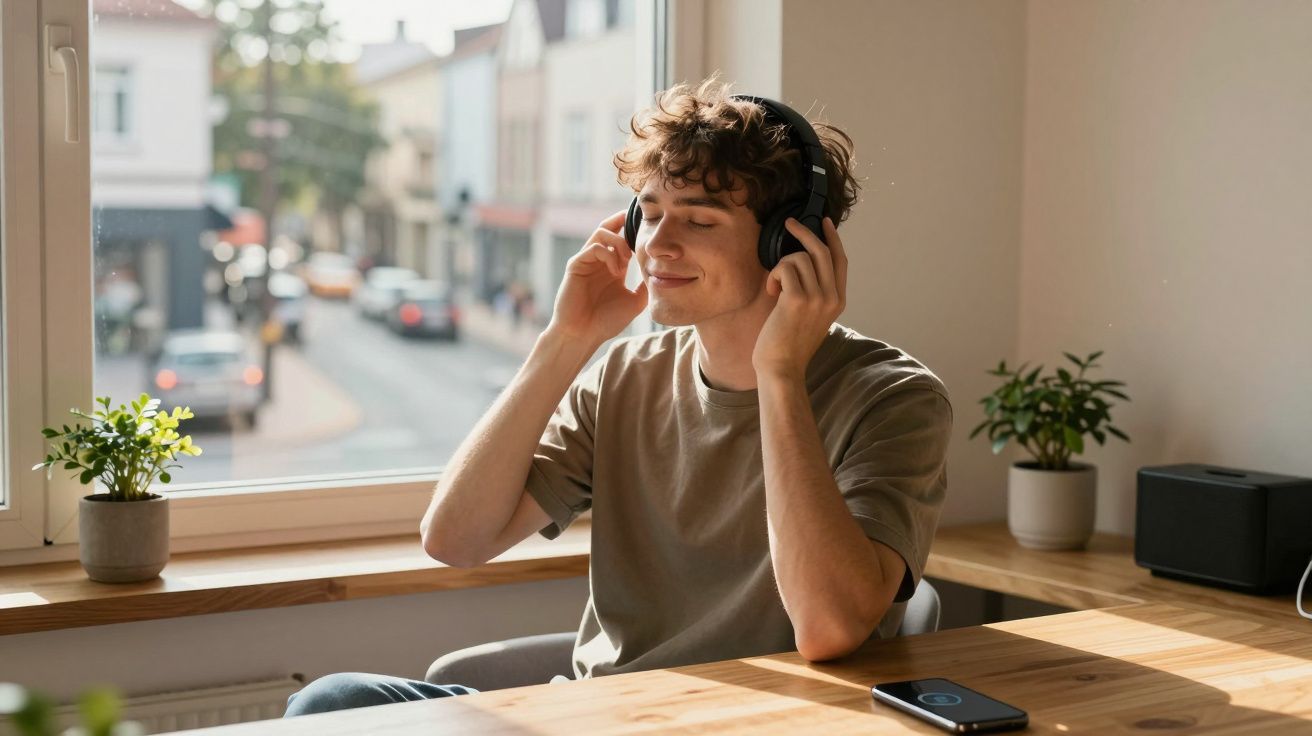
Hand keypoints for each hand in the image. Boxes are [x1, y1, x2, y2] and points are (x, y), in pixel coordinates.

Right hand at [545, 209, 647, 344]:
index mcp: (613, 266)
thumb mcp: (635, 301)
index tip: (651, 229)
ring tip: (628, 258)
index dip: (634, 230)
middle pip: (608, 227)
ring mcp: (586, 261)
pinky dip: (608, 254)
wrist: (583, 335)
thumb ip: (646, 285)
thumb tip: (663, 272)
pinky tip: (616, 271)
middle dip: (623, 220)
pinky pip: (593, 248)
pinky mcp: (575, 265)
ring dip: (618, 241)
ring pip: (601, 232)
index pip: (622, 238)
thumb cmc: (606, 321)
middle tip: (640, 225)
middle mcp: (599, 260)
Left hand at [751, 217, 846, 381]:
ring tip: (775, 288)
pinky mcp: (798, 299)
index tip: (823, 222)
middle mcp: (832, 297)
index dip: (832, 238)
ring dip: (781, 267)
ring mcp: (817, 298)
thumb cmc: (790, 344)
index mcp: (838, 301)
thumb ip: (815, 292)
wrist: (782, 368)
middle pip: (822, 251)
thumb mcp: (812, 316)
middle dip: (804, 232)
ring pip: (799, 258)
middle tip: (789, 223)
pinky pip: (785, 268)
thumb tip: (803, 263)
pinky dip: (774, 276)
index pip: (840, 260)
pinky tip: (771, 292)